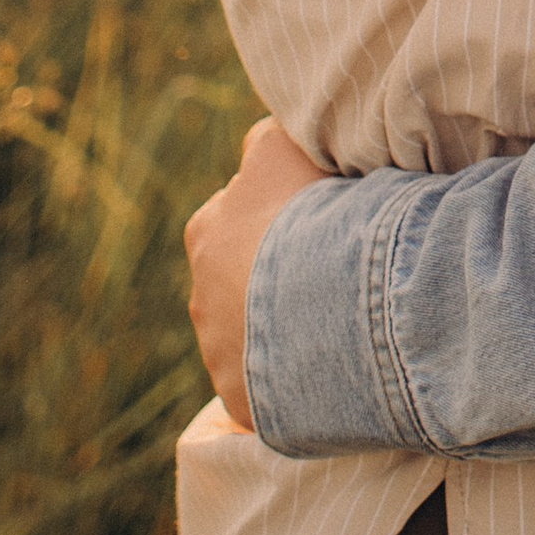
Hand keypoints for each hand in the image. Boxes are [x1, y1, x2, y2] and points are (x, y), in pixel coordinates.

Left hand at [185, 117, 328, 427]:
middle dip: (272, 278)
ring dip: (280, 329)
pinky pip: (268, 388)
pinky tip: (329, 367)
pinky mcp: (242, 400)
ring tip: (333, 323)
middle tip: (324, 275)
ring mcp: (220, 352)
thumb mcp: (282, 148)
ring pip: (250, 336)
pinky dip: (291, 379)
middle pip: (239, 280)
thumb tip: (268, 134)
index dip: (275, 218)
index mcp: (207, 230)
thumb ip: (269, 139)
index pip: (235, 216)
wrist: (328, 301)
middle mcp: (201, 292)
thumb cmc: (307, 214)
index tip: (311, 224)